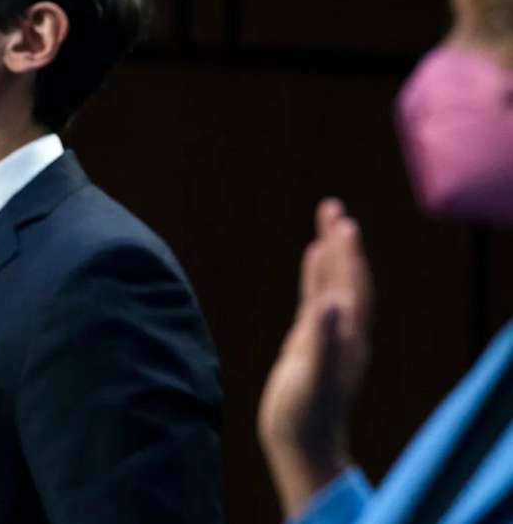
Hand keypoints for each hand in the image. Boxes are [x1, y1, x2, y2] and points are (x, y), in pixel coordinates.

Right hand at [258, 198, 372, 515]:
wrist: (302, 444)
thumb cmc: (303, 415)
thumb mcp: (310, 376)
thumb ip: (322, 340)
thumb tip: (332, 303)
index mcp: (346, 335)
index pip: (350, 285)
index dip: (345, 254)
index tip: (339, 221)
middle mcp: (344, 331)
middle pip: (346, 277)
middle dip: (340, 243)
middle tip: (331, 207)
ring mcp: (330, 336)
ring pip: (334, 285)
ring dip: (331, 254)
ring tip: (327, 224)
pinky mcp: (312, 342)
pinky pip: (317, 299)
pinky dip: (315, 276)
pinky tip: (311, 261)